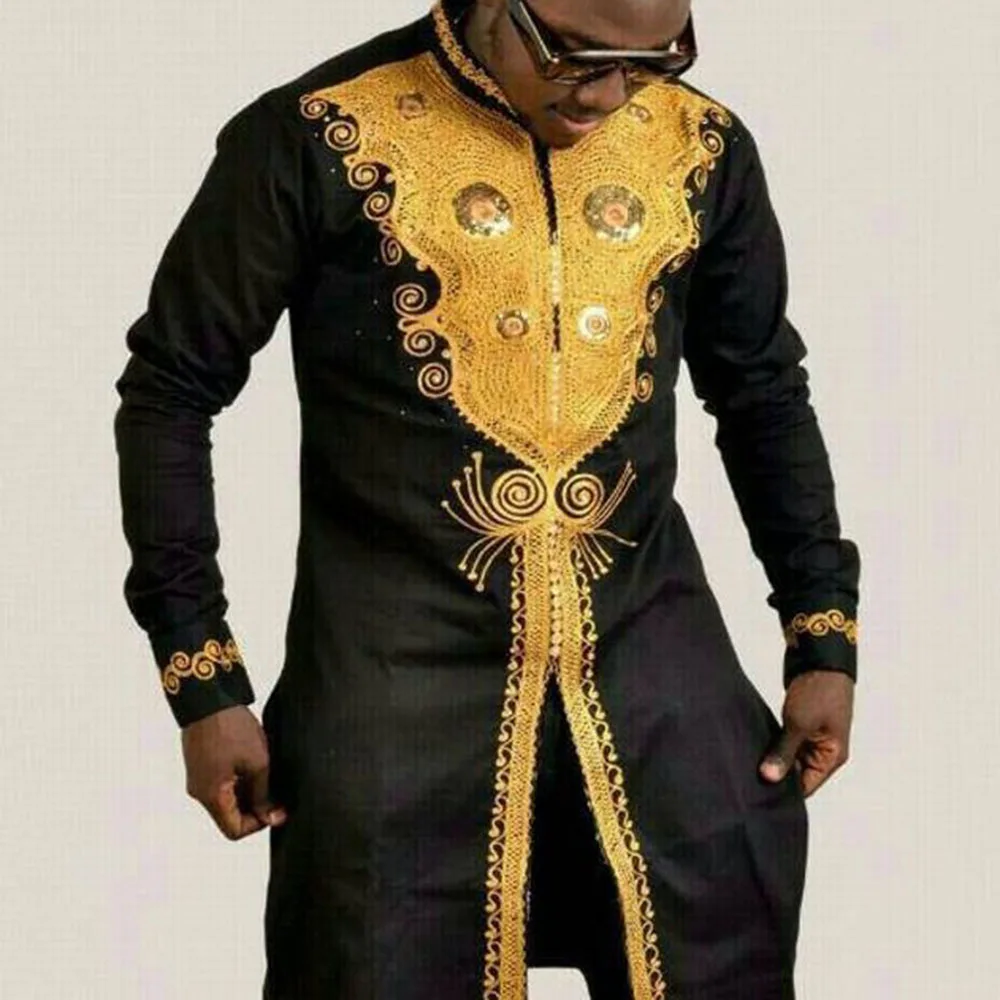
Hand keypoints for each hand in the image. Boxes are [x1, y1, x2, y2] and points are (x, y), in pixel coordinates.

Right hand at [181, 705, 287, 839]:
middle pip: (230, 818)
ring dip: (247, 795)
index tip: (277, 808)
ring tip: (266, 775)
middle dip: (255, 809)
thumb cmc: (232, 729)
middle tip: (277, 792)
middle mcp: (200, 793)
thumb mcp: (257, 763)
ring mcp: (198, 779)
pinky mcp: (200, 766)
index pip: (234, 831)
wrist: (208, 699)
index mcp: (212, 796)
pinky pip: (220, 786)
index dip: (259, 824)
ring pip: (226, 801)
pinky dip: (238, 783)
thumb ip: (263, 795)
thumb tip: (270, 818)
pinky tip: (253, 766)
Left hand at [758, 670, 853, 797]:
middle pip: (798, 775)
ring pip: (790, 758)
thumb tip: (770, 779)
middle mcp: (823, 750)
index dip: (784, 793)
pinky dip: (772, 746)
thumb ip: (784, 753)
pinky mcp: (800, 724)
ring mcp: (812, 736)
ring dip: (772, 759)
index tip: (759, 796)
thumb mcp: (799, 725)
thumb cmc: (819, 691)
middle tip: (748, 782)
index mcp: (832, 756)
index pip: (807, 787)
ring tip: (747, 767)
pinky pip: (785, 743)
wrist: (818, 657)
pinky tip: (753, 749)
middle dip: (776, 776)